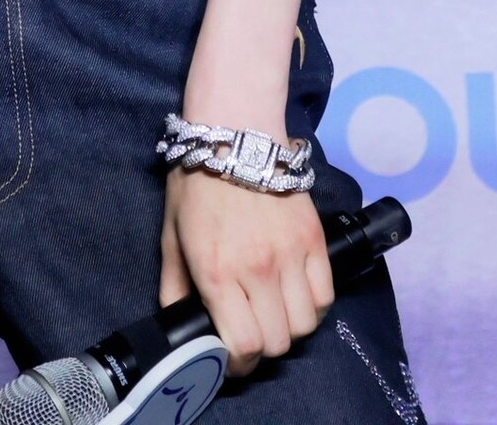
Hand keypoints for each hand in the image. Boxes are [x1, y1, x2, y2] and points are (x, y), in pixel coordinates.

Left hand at [158, 160, 334, 379]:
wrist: (235, 133)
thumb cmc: (197, 183)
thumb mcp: (171, 236)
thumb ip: (174, 287)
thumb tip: (179, 323)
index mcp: (218, 273)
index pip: (244, 346)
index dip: (238, 363)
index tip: (232, 356)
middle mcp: (258, 270)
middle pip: (277, 342)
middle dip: (262, 346)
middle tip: (251, 330)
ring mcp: (291, 256)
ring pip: (305, 325)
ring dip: (289, 326)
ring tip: (274, 310)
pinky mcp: (314, 240)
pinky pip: (325, 296)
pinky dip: (313, 304)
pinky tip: (295, 293)